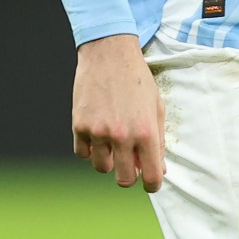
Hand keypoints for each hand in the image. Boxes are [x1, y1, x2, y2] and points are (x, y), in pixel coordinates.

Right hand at [71, 34, 164, 191]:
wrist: (109, 54)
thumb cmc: (137, 80)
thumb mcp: (156, 109)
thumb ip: (158, 141)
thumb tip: (159, 169)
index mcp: (147, 133)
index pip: (151, 176)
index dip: (153, 184)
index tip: (151, 182)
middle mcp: (122, 136)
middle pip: (124, 179)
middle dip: (129, 176)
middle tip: (130, 165)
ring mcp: (98, 132)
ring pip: (101, 167)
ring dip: (108, 161)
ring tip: (113, 143)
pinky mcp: (79, 125)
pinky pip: (82, 153)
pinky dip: (89, 149)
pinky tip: (96, 135)